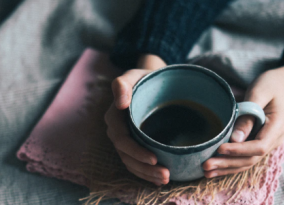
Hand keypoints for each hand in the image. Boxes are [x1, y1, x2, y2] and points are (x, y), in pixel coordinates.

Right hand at [104, 54, 169, 185]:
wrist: (150, 82)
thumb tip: (120, 102)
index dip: (136, 152)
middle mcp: (117, 130)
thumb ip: (123, 84)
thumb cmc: (143, 79)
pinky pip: (135, 161)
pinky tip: (158, 178)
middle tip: (165, 175)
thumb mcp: (134, 76)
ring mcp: (125, 138)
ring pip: (131, 162)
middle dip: (144, 168)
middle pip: (126, 155)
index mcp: (115, 117)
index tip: (155, 159)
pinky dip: (145, 171)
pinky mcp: (134, 143)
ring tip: (165, 179)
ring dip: (146, 173)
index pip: (121, 139)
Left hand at [203, 64, 283, 177]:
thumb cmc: (270, 85)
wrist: (281, 86)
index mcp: (276, 127)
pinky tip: (215, 168)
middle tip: (206, 165)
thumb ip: (249, 115)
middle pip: (250, 159)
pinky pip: (243, 157)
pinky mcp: (255, 142)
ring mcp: (264, 142)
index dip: (239, 150)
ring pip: (246, 162)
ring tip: (206, 172)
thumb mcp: (259, 94)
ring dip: (226, 168)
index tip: (220, 149)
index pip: (258, 146)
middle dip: (227, 163)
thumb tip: (235, 139)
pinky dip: (229, 164)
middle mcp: (272, 140)